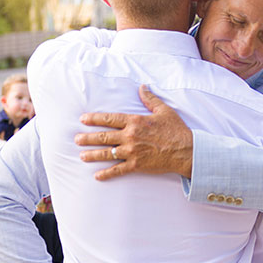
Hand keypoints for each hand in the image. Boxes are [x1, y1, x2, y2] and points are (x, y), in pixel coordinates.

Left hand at [76, 85, 193, 179]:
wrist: (186, 150)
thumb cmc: (176, 130)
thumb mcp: (164, 111)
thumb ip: (150, 99)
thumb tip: (142, 87)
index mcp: (135, 122)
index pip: (110, 119)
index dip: (95, 119)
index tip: (83, 119)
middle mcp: (130, 136)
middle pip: (104, 137)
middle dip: (88, 138)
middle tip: (77, 139)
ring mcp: (132, 152)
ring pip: (107, 153)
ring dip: (93, 155)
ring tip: (82, 155)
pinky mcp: (137, 165)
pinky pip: (118, 170)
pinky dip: (107, 173)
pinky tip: (97, 175)